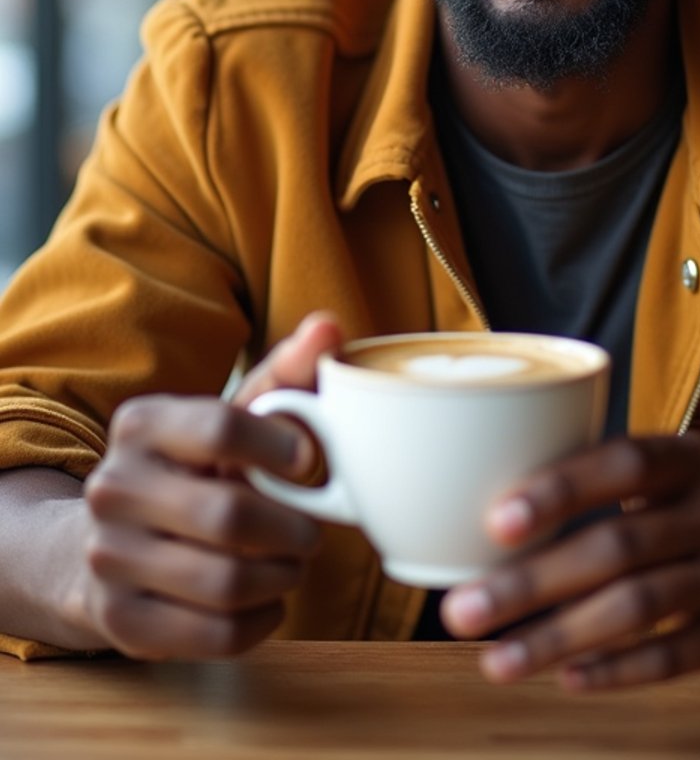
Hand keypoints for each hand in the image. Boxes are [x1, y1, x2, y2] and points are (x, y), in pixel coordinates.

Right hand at [74, 312, 342, 659]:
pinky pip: (214, 634)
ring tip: (291, 564)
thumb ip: (287, 373)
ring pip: (226, 583)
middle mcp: (113, 487)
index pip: (221, 428)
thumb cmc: (197, 466)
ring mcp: (108, 557)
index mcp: (142, 424)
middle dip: (292, 529)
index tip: (309, 463)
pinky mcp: (120, 622)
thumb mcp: (234, 415)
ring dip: (281, 578)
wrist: (110, 539)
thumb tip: (329, 326)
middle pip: (229, 516)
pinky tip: (267, 600)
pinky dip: (261, 621)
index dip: (278, 448)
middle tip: (311, 532)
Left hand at [440, 431, 699, 692]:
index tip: (496, 522)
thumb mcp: (655, 497)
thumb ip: (588, 495)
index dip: (561, 488)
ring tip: (495, 660)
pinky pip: (671, 655)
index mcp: (691, 456)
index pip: (625, 461)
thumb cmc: (682, 535)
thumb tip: (464, 522)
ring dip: (556, 636)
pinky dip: (613, 670)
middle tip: (462, 611)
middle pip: (620, 543)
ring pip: (639, 605)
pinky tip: (564, 678)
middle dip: (532, 581)